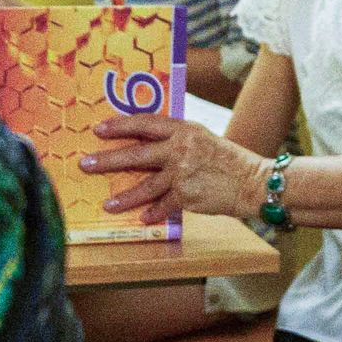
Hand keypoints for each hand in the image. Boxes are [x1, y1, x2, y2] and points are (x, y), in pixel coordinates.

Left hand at [83, 111, 265, 221]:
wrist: (254, 181)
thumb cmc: (229, 161)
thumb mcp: (204, 139)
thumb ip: (178, 140)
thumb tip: (147, 146)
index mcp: (184, 129)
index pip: (145, 123)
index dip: (120, 125)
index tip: (99, 130)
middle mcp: (180, 148)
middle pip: (136, 153)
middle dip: (107, 160)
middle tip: (86, 164)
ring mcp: (182, 172)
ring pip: (144, 186)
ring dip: (123, 197)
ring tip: (108, 204)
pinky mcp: (187, 195)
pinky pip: (162, 206)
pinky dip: (153, 213)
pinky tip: (143, 219)